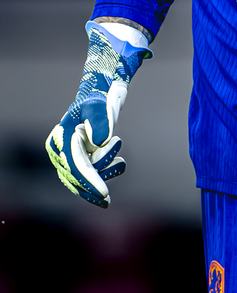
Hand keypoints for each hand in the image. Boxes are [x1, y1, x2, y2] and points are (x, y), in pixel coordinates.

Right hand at [45, 22, 150, 207]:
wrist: (98, 99)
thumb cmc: (96, 101)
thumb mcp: (98, 105)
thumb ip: (99, 120)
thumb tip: (100, 141)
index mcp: (59, 140)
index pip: (75, 167)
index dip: (90, 182)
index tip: (105, 193)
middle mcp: (60, 154)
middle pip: (80, 178)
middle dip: (102, 172)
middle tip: (120, 155)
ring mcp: (68, 160)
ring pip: (87, 180)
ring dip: (107, 170)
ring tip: (120, 152)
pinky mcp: (78, 164)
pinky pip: (91, 179)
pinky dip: (107, 173)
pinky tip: (119, 162)